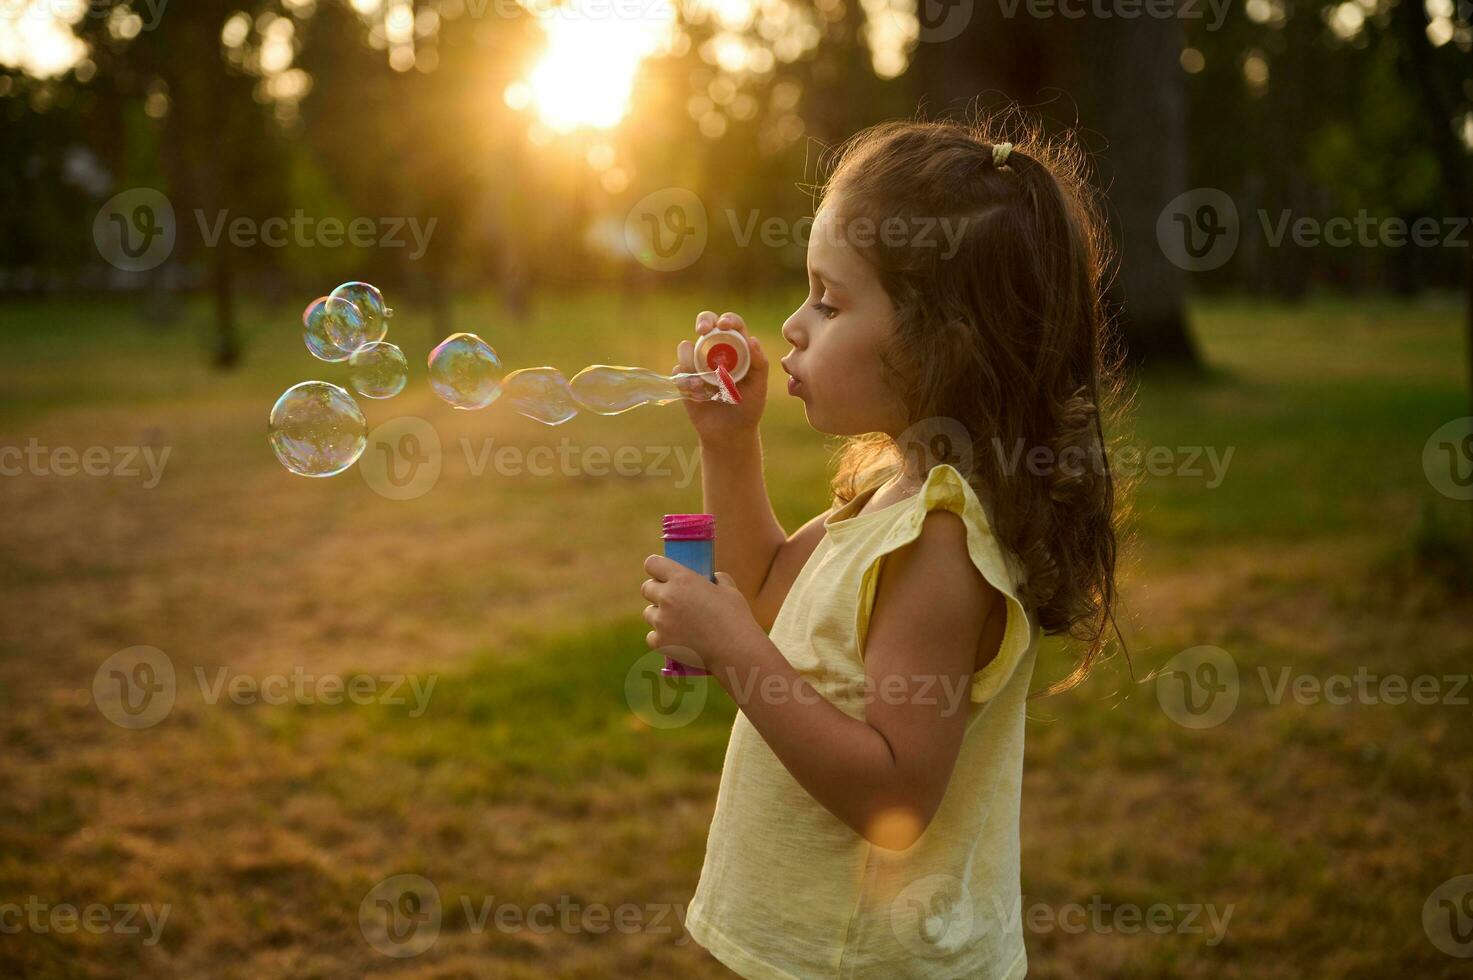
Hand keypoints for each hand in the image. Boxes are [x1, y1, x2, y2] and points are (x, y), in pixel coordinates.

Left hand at [641, 555, 760, 672]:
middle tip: (673, 600)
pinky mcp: (660, 642)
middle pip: (647, 588)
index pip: (652, 563)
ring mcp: (661, 621)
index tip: (663, 575)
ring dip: (659, 615)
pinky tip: (676, 639)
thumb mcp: (729, 589)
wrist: (735, 650)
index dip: (657, 568)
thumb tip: (711, 578)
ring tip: (678, 622)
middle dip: (657, 592)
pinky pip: (651, 636)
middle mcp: (667, 597)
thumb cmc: (735, 617)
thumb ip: (716, 579)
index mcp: (682, 579)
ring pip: (649, 613)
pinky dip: (661, 637)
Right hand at [674, 311, 768, 446]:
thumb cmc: (748, 407)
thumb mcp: (758, 387)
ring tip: (702, 383)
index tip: (725, 325)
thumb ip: (759, 364)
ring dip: (691, 360)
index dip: (727, 320)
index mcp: (736, 348)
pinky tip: (698, 394)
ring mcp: (697, 364)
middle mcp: (715, 351)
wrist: (730, 433)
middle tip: (703, 330)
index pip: (731, 325)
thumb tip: (752, 340)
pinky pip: (679, 371)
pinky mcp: (684, 379)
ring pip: (687, 347)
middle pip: (705, 324)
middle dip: (703, 321)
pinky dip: (687, 380)